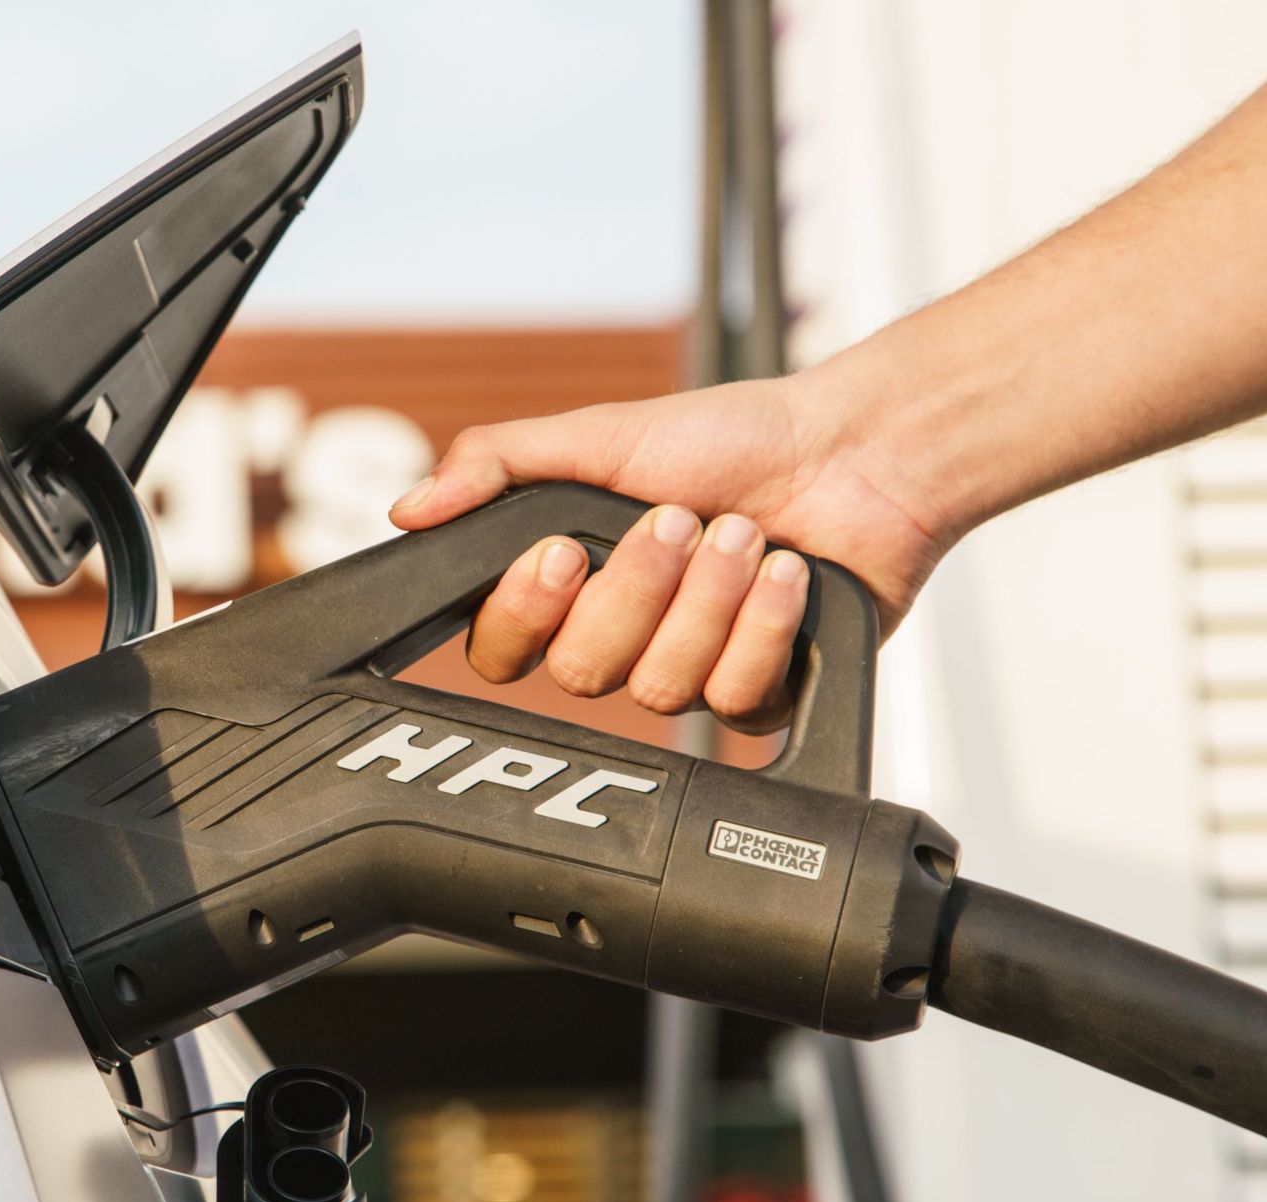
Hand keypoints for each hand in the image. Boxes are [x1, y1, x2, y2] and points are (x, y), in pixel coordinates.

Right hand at [387, 374, 947, 732]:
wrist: (857, 454)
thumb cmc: (734, 438)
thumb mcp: (600, 435)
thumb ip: (497, 465)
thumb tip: (409, 509)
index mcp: (569, 588)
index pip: (501, 649)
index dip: (526, 611)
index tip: (564, 551)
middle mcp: (619, 639)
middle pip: (581, 671)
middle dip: (640, 586)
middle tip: (682, 520)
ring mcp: (684, 673)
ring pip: (660, 688)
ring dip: (710, 596)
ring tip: (745, 535)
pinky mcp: (755, 696)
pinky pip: (733, 699)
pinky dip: (764, 624)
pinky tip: (786, 577)